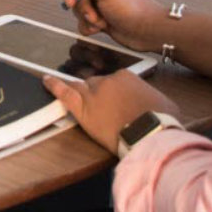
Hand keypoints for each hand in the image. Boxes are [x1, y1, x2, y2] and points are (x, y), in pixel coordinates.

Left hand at [41, 70, 181, 152]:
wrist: (149, 134)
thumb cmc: (160, 121)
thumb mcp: (166, 105)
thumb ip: (156, 100)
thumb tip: (161, 106)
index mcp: (127, 77)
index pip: (114, 81)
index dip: (114, 93)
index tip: (118, 102)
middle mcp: (108, 81)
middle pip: (97, 84)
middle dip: (99, 95)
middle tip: (104, 109)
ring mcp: (94, 94)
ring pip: (81, 87)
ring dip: (77, 89)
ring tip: (66, 86)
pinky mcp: (83, 109)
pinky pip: (64, 93)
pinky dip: (54, 85)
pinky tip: (45, 80)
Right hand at [60, 0, 164, 50]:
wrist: (146, 31)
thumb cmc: (133, 8)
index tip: (71, 0)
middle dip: (82, 8)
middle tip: (93, 14)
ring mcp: (101, 4)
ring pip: (79, 11)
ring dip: (88, 19)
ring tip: (102, 22)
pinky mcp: (101, 19)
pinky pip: (84, 23)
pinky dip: (90, 27)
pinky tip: (102, 28)